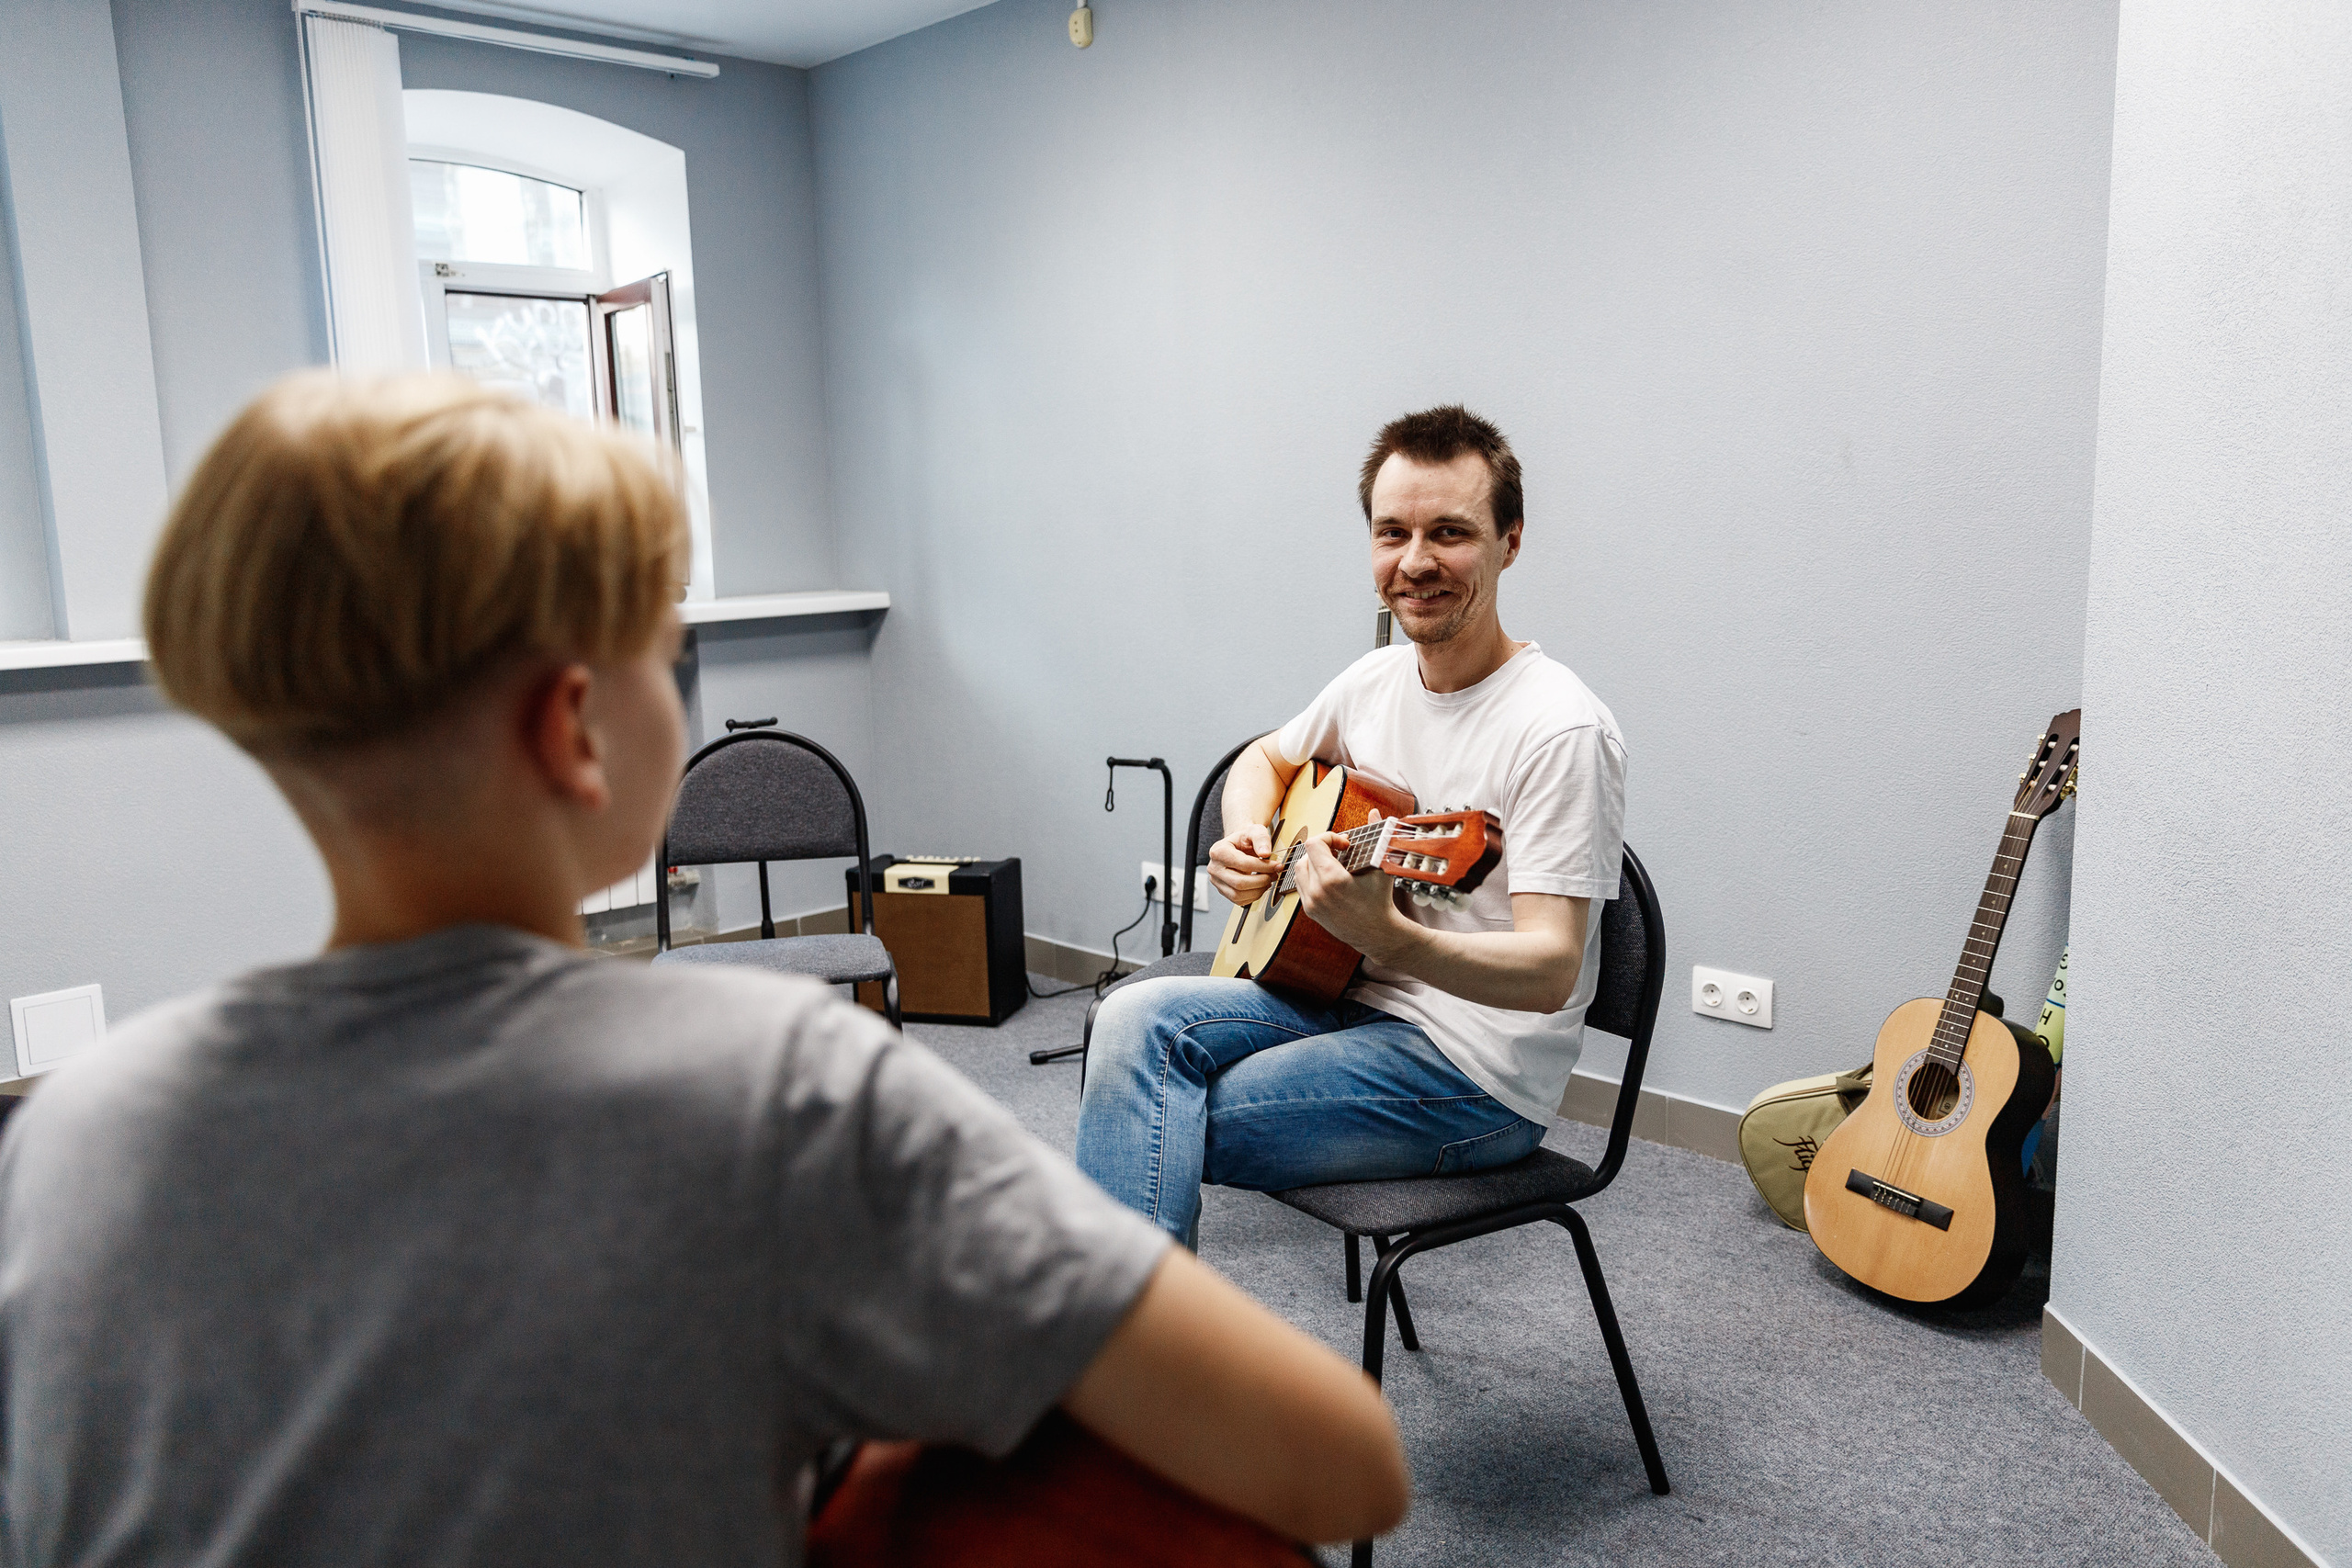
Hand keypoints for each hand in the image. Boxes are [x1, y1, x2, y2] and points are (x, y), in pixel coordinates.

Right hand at [1207, 825, 1279, 904]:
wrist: (1238, 846)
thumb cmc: (1244, 839)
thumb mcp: (1254, 831)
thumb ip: (1261, 839)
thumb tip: (1265, 853)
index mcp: (1219, 851)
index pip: (1243, 864)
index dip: (1263, 867)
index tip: (1276, 866)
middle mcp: (1214, 868)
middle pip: (1239, 883)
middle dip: (1261, 881)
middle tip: (1273, 875)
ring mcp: (1217, 881)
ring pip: (1238, 895)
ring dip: (1258, 891)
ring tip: (1267, 881)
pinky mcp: (1223, 890)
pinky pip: (1238, 900)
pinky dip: (1253, 896)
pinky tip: (1260, 886)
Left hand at [1295, 831, 1405, 958]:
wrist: (1377, 934)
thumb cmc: (1380, 900)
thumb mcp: (1379, 866)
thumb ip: (1375, 835)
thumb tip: (1374, 811)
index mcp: (1332, 879)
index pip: (1314, 843)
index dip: (1329, 837)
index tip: (1344, 845)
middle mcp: (1316, 891)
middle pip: (1306, 855)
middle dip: (1322, 850)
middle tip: (1340, 853)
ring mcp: (1311, 903)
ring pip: (1299, 870)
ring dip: (1314, 862)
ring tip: (1333, 864)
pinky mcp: (1310, 911)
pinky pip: (1301, 885)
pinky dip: (1312, 877)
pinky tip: (1329, 878)